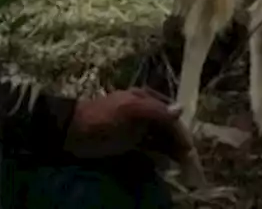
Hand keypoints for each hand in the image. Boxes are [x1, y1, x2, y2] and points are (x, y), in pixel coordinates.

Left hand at [63, 88, 190, 161]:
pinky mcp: (129, 142)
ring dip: (169, 149)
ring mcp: (137, 127)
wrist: (73, 132)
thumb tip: (181, 110)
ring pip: (160, 138)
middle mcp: (145, 111)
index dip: (180, 130)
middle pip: (167, 127)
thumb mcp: (130, 109)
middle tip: (186, 159)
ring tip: (178, 163)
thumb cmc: (103, 117)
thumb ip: (156, 109)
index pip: (170, 114)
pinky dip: (157, 154)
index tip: (189, 147)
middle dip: (177, 141)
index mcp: (146, 98)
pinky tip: (162, 163)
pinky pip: (149, 148)